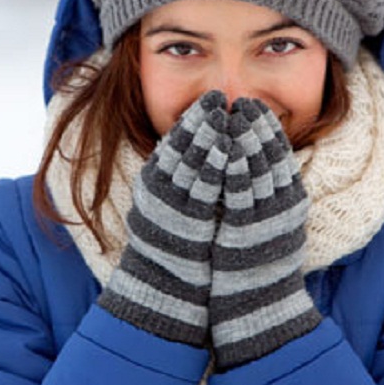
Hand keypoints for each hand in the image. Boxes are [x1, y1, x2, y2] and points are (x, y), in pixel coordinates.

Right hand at [98, 90, 230, 345]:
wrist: (164, 288)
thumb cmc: (171, 246)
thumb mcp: (167, 206)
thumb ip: (178, 178)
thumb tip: (196, 151)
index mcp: (153, 183)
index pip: (173, 142)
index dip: (192, 118)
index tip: (209, 99)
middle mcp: (158, 190)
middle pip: (181, 146)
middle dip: (201, 119)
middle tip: (217, 96)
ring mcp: (171, 205)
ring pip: (191, 161)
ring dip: (209, 135)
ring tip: (225, 113)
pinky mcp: (187, 221)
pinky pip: (203, 187)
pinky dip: (216, 164)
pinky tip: (230, 147)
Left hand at [210, 98, 320, 369]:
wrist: (259, 305)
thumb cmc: (260, 264)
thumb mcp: (273, 223)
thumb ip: (269, 194)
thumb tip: (257, 163)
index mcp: (291, 201)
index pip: (281, 154)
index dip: (268, 128)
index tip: (255, 105)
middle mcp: (283, 206)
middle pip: (270, 156)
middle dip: (256, 125)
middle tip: (243, 101)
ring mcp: (265, 218)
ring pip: (256, 168)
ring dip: (244, 138)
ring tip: (231, 113)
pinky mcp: (245, 231)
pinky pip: (239, 192)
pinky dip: (232, 166)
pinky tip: (224, 146)